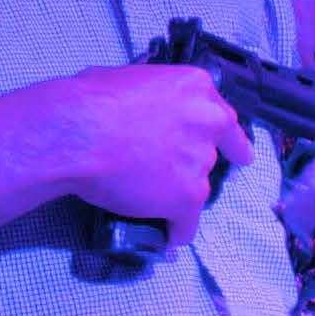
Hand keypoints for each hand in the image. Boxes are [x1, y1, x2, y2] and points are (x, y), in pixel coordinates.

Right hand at [44, 63, 255, 248]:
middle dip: (192, 164)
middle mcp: (207, 121)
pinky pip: (185, 224)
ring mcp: (200, 161)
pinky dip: (173, 230)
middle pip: (210, 153)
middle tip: (173, 175)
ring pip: (196, 189)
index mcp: (195, 88)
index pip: (223, 118)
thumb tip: (140, 108)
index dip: (225, 138)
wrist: (77, 134)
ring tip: (142, 196)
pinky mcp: (187, 198)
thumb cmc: (88, 102)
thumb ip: (152, 98)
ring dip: (175, 194)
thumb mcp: (128, 80)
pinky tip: (164, 235)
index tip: (237, 152)